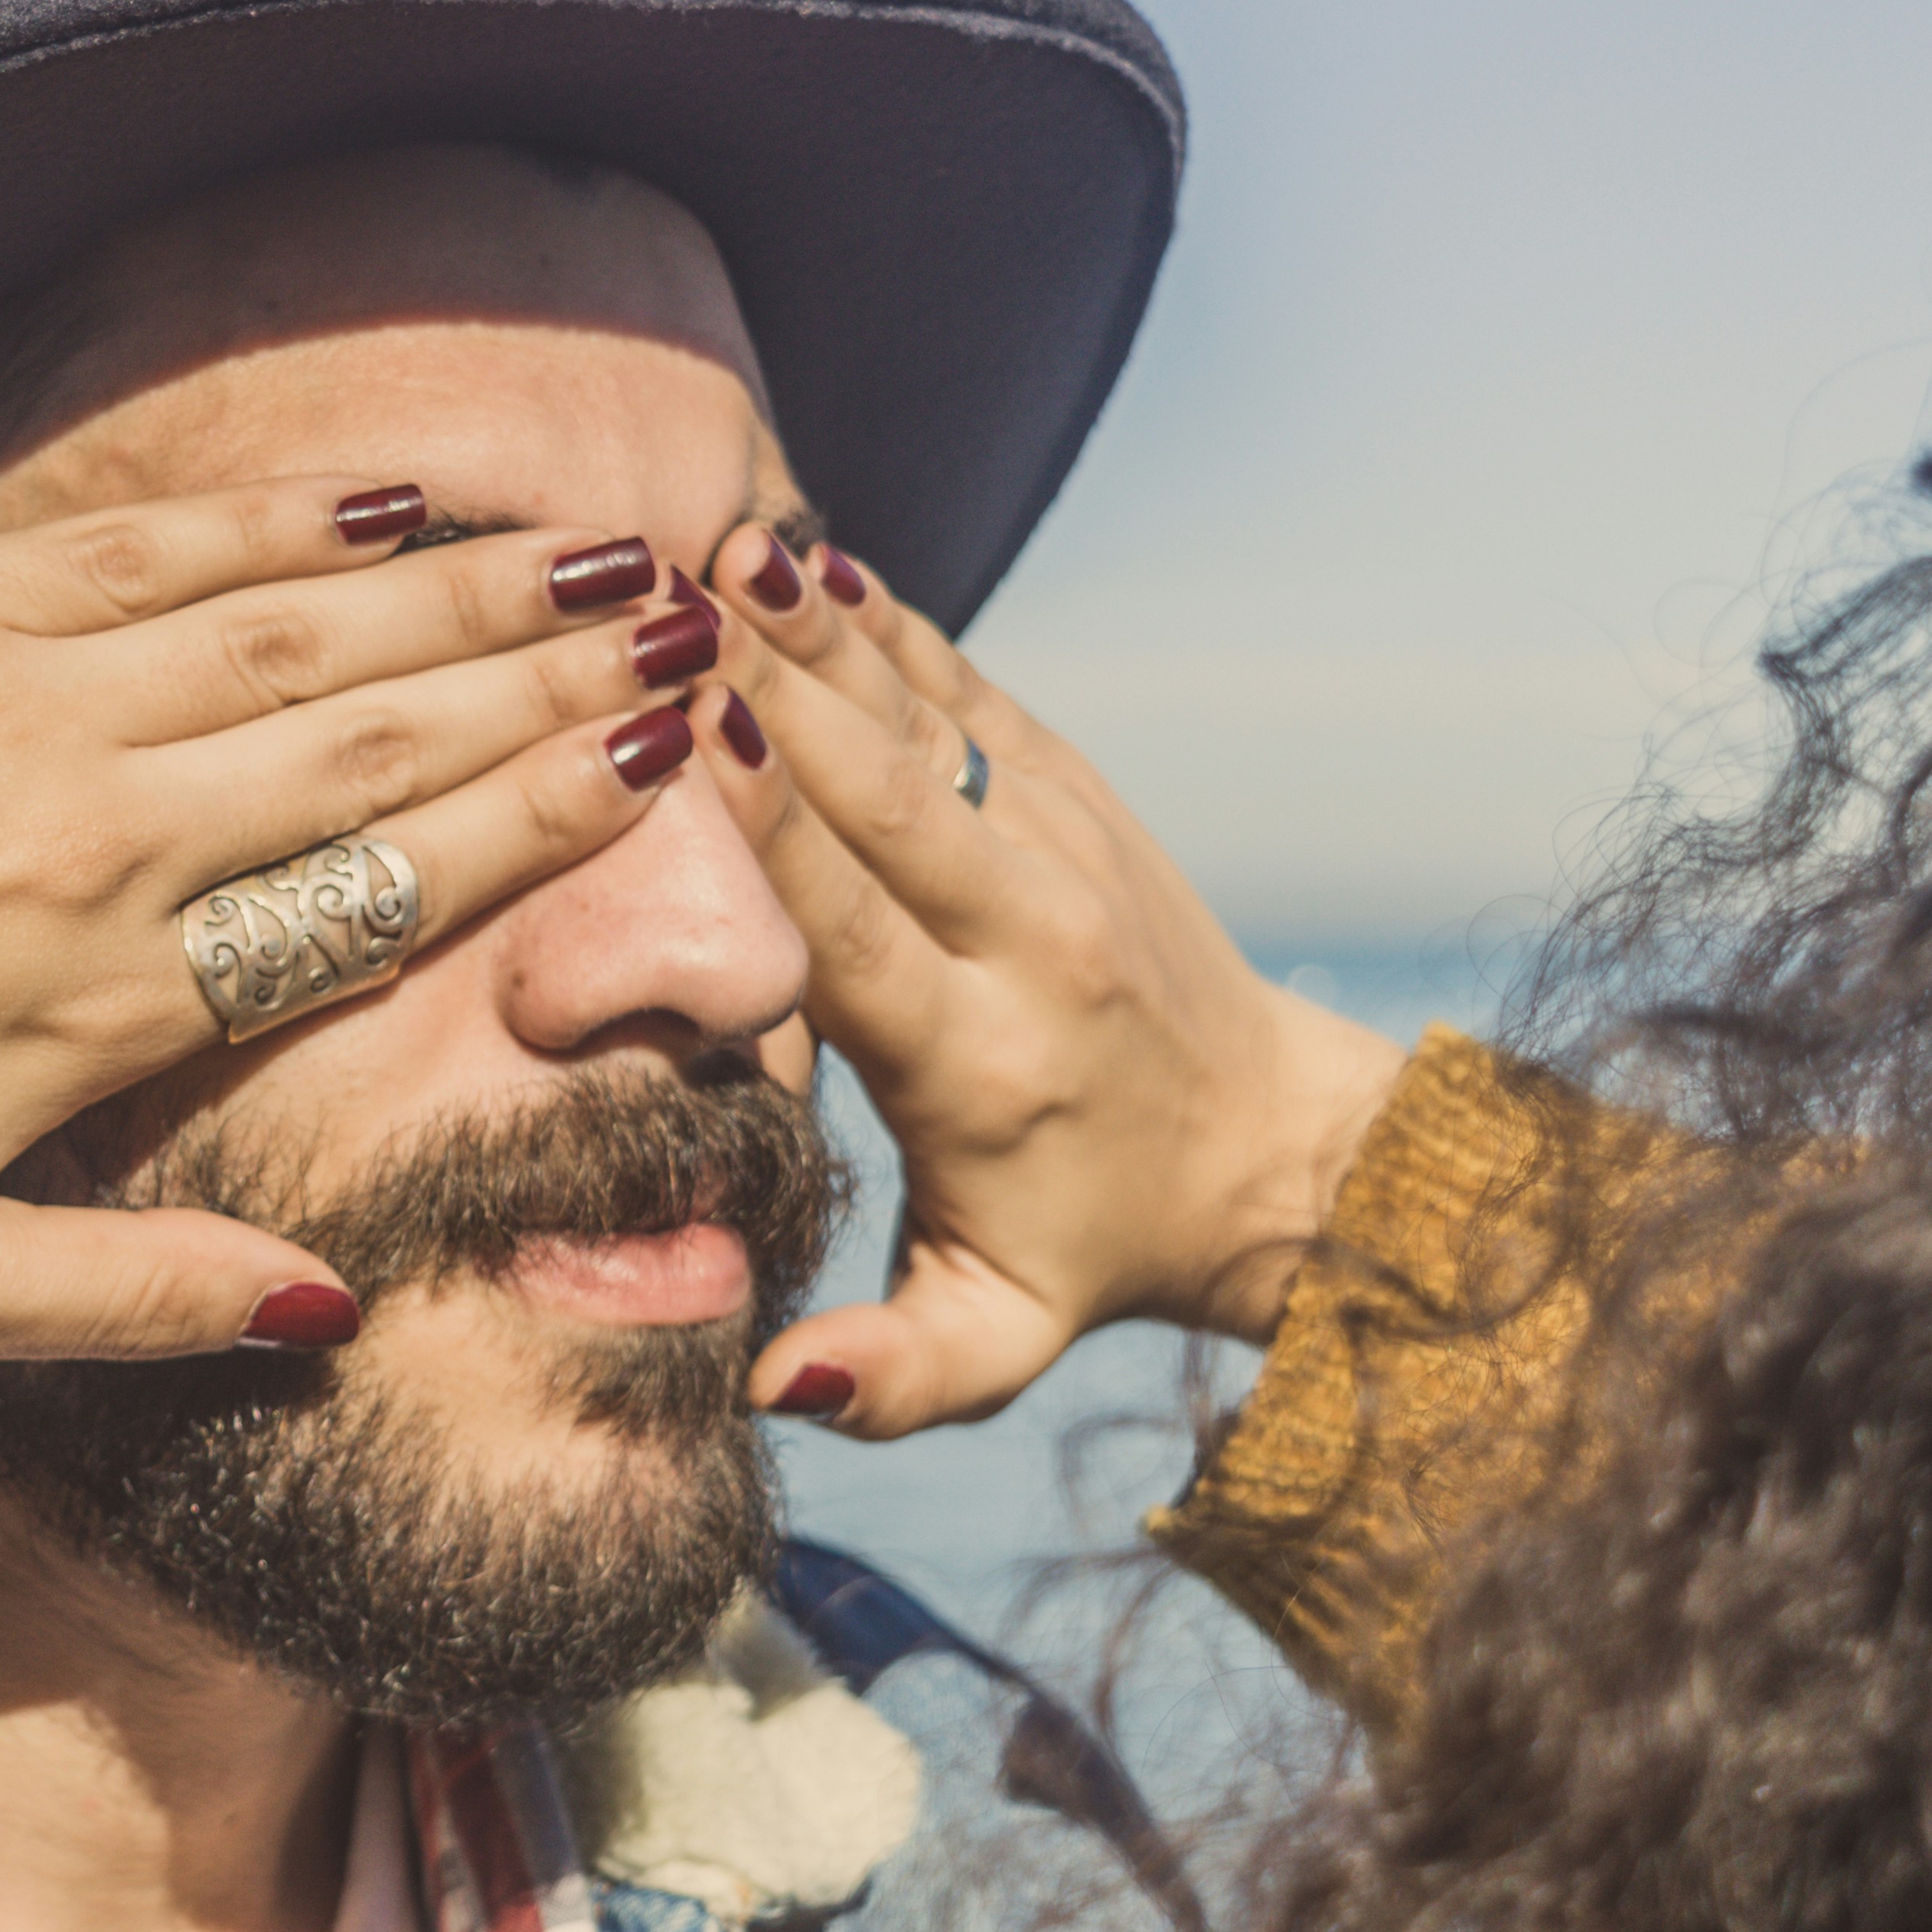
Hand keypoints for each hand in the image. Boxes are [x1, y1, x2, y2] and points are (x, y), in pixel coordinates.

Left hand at [0, 481, 710, 1373]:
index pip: (387, 884)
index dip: (542, 819)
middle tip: (685, 622)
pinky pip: (135, 545)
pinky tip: (377, 505)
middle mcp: (91, 823)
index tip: (664, 761)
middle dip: (545, 677)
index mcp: (113, 994)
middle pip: (375, 737)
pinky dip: (270, 522)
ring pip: (283, 623)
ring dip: (451, 587)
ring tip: (587, 547)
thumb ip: (134, 1297)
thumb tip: (328, 1306)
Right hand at [696, 530, 1406, 1437]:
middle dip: (777, 694)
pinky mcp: (1075, 791)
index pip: (859, 932)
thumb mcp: (996, 1338)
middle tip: (666, 603)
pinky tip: (805, 550)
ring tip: (725, 543)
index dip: (780, 834)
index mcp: (979, 1062)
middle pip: (885, 797)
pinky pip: (967, 690)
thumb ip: (889, 1375)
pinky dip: (885, 622)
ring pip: (926, 722)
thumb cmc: (1088, 1245)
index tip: (699, 740)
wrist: (1265, 1147)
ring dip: (821, 631)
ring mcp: (1062, 846)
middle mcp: (1029, 938)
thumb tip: (772, 1389)